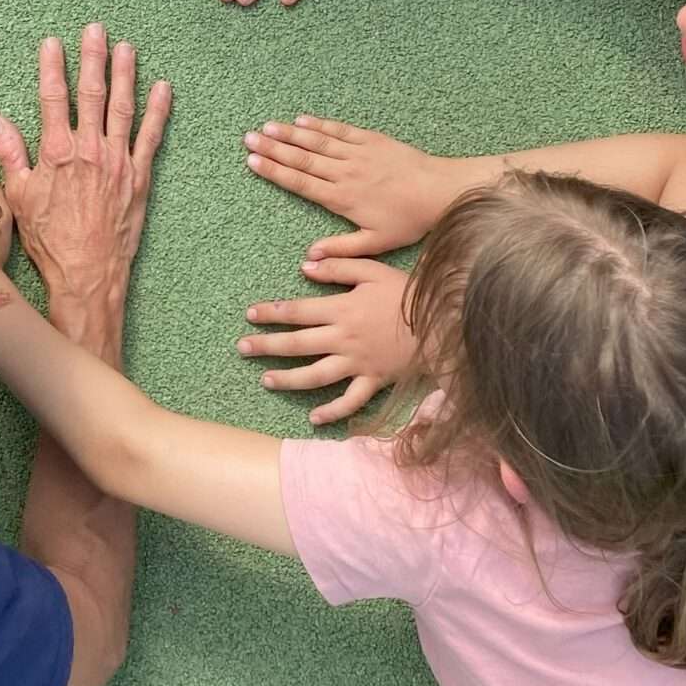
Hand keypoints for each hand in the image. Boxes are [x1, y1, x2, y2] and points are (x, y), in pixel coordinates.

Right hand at [0, 25, 171, 324]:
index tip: (52, 43)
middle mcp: (89, 149)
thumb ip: (9, 155)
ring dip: (125, 74)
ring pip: (123, 107)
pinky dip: (158, 111)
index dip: (52, 67)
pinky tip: (162, 88)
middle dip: (93, 59)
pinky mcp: (139, 176)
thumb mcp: (17, 197)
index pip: (53, 97)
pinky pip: (151, 136)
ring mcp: (118, 161)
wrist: (87, 272)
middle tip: (96, 30)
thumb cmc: (49, 239)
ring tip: (126, 48)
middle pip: (91, 93)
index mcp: (56, 151)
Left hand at [237, 256, 416, 424]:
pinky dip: (332, 412)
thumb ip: (338, 267)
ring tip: (266, 381)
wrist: (442, 326)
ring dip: (288, 379)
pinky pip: (350, 401)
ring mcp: (357, 363)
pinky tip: (313, 418)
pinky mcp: (373, 381)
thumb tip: (305, 267)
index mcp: (341, 309)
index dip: (271, 314)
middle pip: (297, 344)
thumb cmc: (408, 294)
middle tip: (242, 349)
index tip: (250, 315)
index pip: (297, 311)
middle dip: (267, 347)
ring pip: (315, 375)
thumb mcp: (373, 270)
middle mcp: (343, 339)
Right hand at [243, 117, 450, 254]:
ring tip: (266, 127)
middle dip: (272, 148)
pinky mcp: (370, 140)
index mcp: (342, 198)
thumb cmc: (409, 220)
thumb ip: (341, 249)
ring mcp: (357, 153)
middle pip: (301, 158)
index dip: (274, 171)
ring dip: (289, 133)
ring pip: (316, 141)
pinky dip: (318, 125)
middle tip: (248, 138)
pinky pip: (339, 130)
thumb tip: (309, 258)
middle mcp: (344, 172)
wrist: (439, 191)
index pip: (300, 182)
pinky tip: (302, 120)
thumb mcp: (376, 243)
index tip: (253, 162)